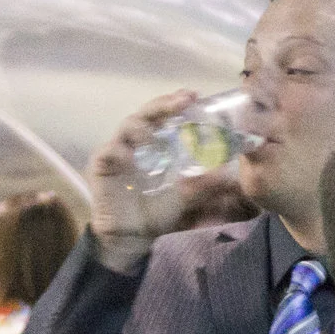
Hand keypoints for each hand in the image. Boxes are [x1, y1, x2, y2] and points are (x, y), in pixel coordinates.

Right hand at [86, 91, 241, 272]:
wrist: (134, 237)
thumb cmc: (158, 211)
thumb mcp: (189, 197)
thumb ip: (208, 185)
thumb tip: (233, 175)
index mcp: (157, 142)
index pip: (166, 114)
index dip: (177, 102)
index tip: (195, 96)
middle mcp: (137, 141)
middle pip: (147, 113)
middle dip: (164, 104)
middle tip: (182, 101)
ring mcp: (118, 150)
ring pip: (128, 126)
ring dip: (143, 126)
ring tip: (155, 135)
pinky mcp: (101, 165)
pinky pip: (108, 152)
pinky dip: (119, 151)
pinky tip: (130, 156)